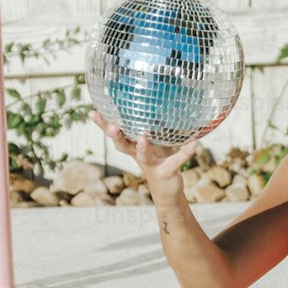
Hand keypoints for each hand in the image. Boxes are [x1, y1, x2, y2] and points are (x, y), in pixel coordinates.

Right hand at [88, 108, 202, 204]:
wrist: (166, 190)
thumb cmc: (157, 160)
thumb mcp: (152, 142)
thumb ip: (149, 125)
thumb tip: (151, 97)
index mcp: (132, 146)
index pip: (115, 133)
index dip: (103, 124)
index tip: (93, 112)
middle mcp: (138, 155)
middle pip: (122, 145)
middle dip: (116, 136)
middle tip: (112, 126)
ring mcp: (151, 164)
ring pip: (143, 156)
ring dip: (142, 147)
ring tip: (143, 137)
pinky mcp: (166, 171)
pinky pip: (176, 161)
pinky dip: (185, 153)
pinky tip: (194, 144)